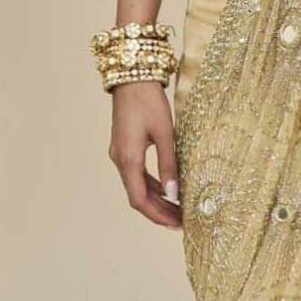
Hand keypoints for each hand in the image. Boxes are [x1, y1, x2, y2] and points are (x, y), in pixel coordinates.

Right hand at [108, 77, 181, 226]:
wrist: (132, 77)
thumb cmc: (148, 101)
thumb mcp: (164, 133)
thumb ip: (169, 164)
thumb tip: (175, 194)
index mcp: (128, 159)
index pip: (139, 200)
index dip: (157, 215)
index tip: (176, 224)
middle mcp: (120, 159)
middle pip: (137, 196)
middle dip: (159, 211)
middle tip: (181, 221)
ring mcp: (120, 153)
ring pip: (137, 185)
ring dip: (156, 199)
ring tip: (177, 209)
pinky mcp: (124, 146)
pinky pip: (137, 173)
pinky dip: (152, 185)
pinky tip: (168, 188)